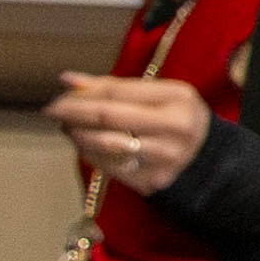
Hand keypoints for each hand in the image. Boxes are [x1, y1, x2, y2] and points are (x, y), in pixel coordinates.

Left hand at [46, 65, 213, 196]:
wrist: (206, 159)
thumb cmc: (175, 119)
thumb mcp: (159, 95)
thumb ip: (115, 87)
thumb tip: (68, 80)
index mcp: (177, 99)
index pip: (118, 92)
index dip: (84, 92)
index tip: (60, 92)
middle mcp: (173, 128)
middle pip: (108, 117)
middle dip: (72, 112)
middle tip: (52, 110)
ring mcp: (162, 157)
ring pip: (104, 143)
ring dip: (77, 134)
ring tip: (67, 127)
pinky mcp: (150, 180)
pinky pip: (108, 165)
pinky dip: (88, 153)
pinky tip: (83, 144)